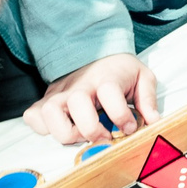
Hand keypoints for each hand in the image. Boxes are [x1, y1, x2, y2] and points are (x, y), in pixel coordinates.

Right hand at [26, 54, 158, 144]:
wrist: (93, 50)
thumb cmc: (118, 71)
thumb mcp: (142, 77)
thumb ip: (148, 99)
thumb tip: (153, 122)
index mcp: (106, 77)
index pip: (109, 93)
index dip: (121, 116)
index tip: (130, 128)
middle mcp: (80, 85)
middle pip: (77, 103)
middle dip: (92, 129)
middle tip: (104, 137)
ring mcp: (59, 93)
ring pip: (49, 112)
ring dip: (66, 132)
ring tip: (82, 135)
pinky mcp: (45, 100)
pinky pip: (33, 117)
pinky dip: (43, 128)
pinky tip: (63, 129)